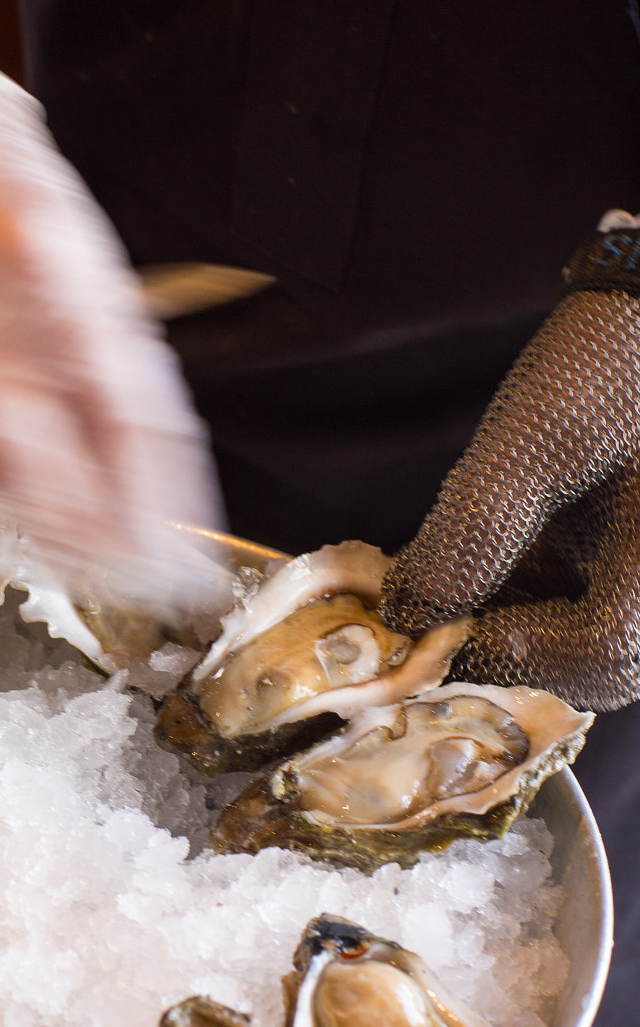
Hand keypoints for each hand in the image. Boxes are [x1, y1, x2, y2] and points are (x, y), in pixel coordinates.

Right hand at [0, 53, 223, 592]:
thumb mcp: (61, 226)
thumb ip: (99, 344)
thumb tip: (133, 485)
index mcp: (39, 248)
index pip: (116, 412)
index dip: (147, 504)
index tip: (169, 566)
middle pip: (31, 460)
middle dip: (79, 531)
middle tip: (110, 568)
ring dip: (4, 498)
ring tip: (34, 497)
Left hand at [381, 288, 639, 708]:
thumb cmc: (609, 362)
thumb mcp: (534, 438)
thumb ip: (475, 529)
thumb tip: (410, 616)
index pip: (605, 647)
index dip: (511, 649)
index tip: (433, 626)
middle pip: (604, 664)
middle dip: (510, 648)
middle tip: (435, 618)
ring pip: (597, 644)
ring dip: (517, 627)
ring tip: (450, 587)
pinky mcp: (639, 562)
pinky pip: (596, 608)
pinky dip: (535, 602)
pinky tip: (484, 569)